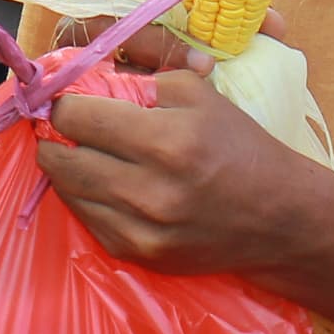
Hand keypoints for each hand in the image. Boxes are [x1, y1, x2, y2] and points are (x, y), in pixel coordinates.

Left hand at [36, 69, 319, 276]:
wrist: (277, 217)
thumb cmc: (237, 146)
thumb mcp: (198, 94)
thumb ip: (138, 81)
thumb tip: (81, 80)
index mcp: (166, 141)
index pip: (76, 117)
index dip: (64, 103)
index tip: (67, 99)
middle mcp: (149, 190)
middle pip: (61, 157)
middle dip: (56, 135)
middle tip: (66, 126)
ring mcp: (141, 229)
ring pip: (67, 190)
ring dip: (67, 166)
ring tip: (82, 150)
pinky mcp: (137, 254)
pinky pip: (87, 219)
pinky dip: (86, 197)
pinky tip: (103, 182)